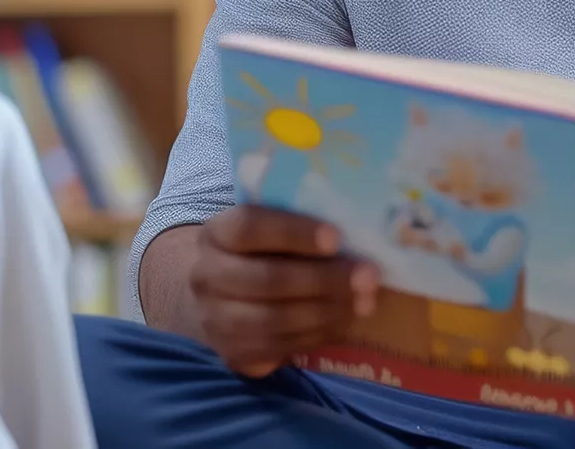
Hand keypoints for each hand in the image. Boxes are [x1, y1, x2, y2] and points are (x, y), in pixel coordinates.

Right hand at [189, 204, 380, 376]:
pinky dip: (317, 335)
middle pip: (267, 279)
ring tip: (365, 302)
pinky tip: (344, 321)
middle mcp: (207, 276)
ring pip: (274, 319)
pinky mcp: (233, 353)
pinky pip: (279, 347)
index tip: (336, 237)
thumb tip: (359, 222)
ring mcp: (215, 319)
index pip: (249, 227)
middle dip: (323, 279)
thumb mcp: (267, 227)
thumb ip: (297, 221)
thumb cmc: (259, 252)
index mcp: (216, 234)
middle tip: (368, 276)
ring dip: (327, 311)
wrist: (218, 298)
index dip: (293, 232)